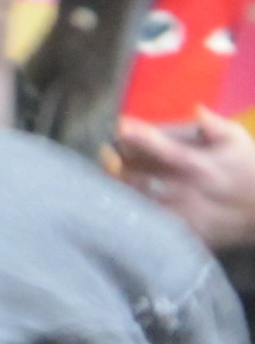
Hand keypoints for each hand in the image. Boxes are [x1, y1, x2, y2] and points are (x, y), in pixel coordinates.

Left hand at [113, 108, 254, 250]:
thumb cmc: (247, 167)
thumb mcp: (238, 141)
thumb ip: (215, 126)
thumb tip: (196, 109)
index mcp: (199, 165)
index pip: (166, 150)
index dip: (142, 138)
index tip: (120, 124)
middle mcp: (188, 191)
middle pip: (142, 179)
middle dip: (118, 164)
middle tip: (104, 152)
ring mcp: (186, 216)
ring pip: (142, 204)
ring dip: (121, 191)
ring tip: (103, 177)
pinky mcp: (186, 235)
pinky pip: (153, 228)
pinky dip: (135, 218)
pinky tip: (117, 209)